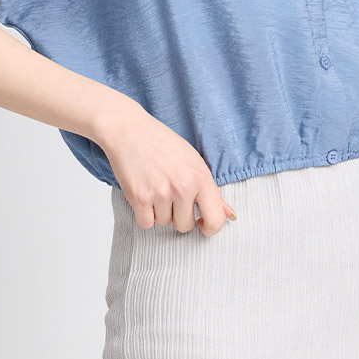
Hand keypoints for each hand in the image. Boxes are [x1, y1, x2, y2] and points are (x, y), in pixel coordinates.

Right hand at [98, 103, 236, 236]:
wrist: (129, 130)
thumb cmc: (162, 143)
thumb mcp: (194, 161)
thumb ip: (212, 191)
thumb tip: (229, 214)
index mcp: (200, 177)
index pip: (216, 220)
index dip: (210, 228)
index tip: (202, 224)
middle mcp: (183, 186)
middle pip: (185, 226)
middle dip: (178, 216)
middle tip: (170, 195)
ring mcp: (161, 193)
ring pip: (164, 223)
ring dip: (159, 212)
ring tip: (155, 187)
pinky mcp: (139, 197)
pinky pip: (146, 223)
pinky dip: (143, 214)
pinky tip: (144, 194)